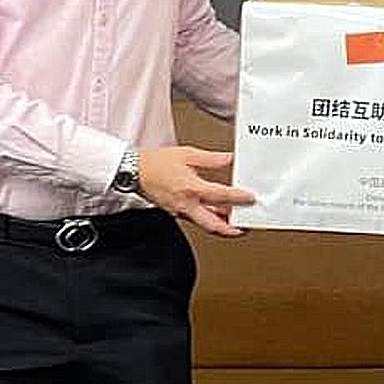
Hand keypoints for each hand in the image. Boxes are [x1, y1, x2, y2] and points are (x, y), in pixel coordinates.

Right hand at [137, 145, 254, 237]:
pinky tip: (217, 213)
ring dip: (222, 225)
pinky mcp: (177, 212)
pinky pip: (197, 219)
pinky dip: (210, 218)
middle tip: (246, 227)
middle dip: (232, 229)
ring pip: (205, 223)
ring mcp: (180, 211)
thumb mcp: (187, 154)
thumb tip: (229, 159)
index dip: (239, 198)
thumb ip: (212, 159)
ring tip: (236, 221)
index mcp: (191, 188)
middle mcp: (186, 204)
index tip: (251, 198)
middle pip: (214, 224)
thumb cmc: (155, 163)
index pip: (221, 197)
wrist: (132, 172)